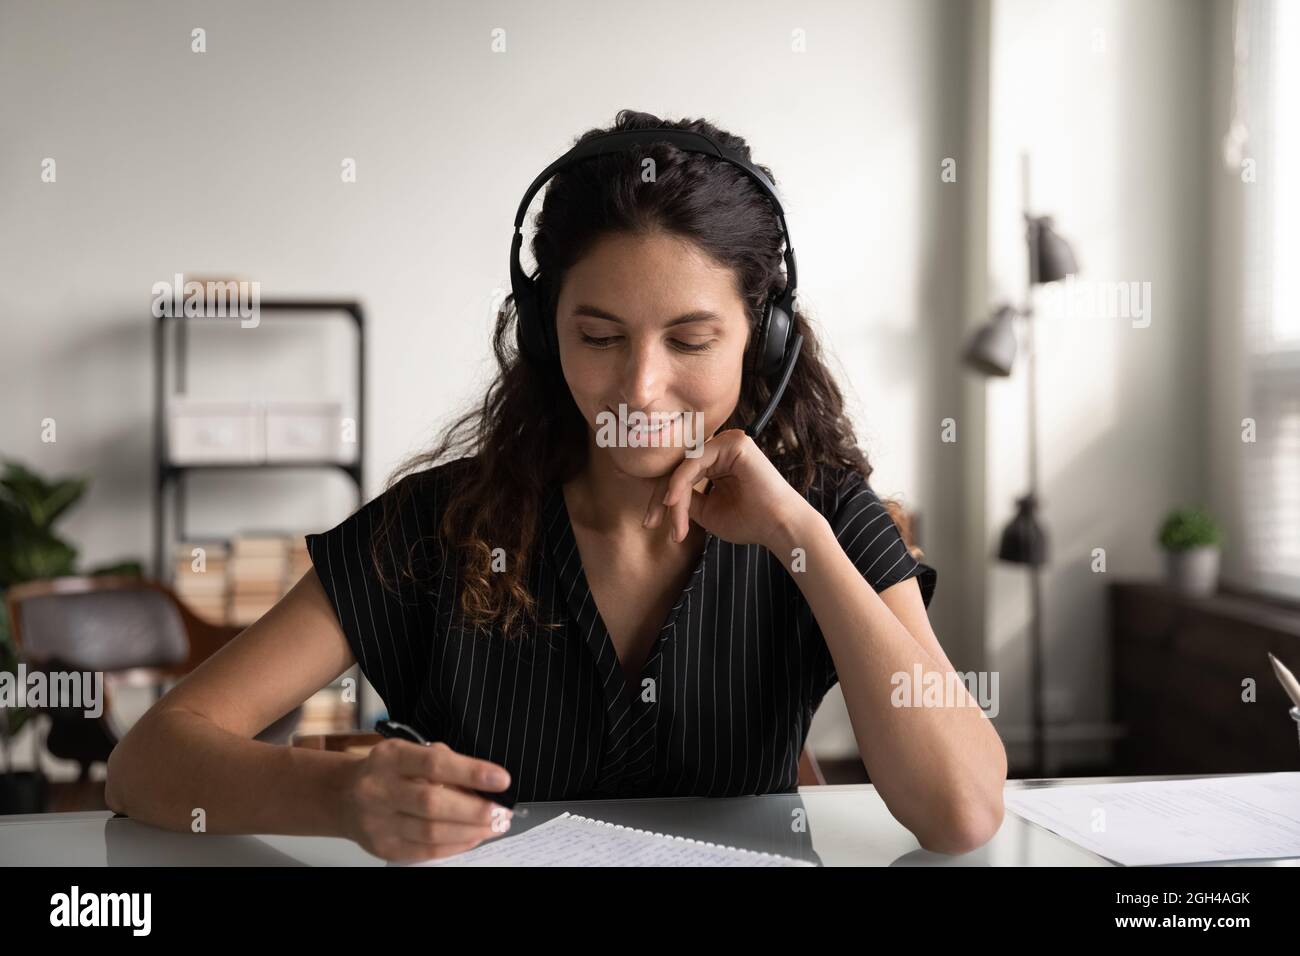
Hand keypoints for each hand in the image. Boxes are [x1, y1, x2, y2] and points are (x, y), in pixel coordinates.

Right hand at [341, 739, 512, 861]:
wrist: (345, 796)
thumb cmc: (389, 771)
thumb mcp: (411, 753)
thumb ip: (445, 763)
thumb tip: (485, 786)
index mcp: (391, 758)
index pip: (434, 764)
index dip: (471, 772)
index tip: (501, 779)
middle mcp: (380, 789)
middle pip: (433, 803)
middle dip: (474, 810)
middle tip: (502, 811)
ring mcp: (378, 822)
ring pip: (431, 832)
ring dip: (470, 831)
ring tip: (494, 826)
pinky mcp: (383, 847)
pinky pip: (425, 851)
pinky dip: (455, 846)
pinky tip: (472, 837)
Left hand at [642, 428, 818, 551]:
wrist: (778, 528)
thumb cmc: (748, 522)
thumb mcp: (706, 510)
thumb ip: (684, 498)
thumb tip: (660, 494)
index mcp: (717, 461)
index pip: (679, 474)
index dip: (661, 498)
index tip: (650, 523)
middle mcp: (721, 447)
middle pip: (677, 468)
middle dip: (660, 498)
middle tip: (650, 523)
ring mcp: (728, 442)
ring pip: (682, 468)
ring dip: (673, 499)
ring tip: (676, 525)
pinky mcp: (733, 442)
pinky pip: (693, 462)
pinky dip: (680, 484)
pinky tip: (674, 503)